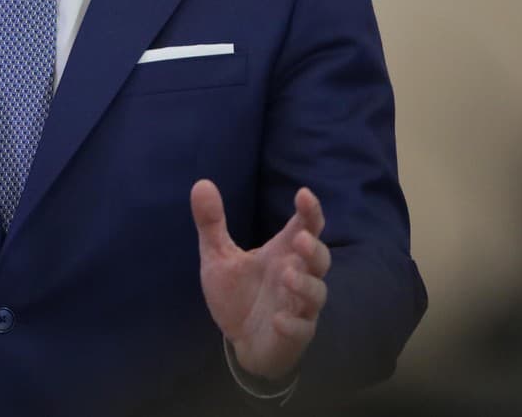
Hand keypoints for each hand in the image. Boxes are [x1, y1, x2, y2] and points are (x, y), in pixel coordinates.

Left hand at [191, 181, 329, 381]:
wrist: (239, 339)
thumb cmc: (237, 293)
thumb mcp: (217, 256)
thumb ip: (212, 223)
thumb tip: (201, 183)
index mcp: (281, 253)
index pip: (305, 227)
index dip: (310, 211)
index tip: (303, 194)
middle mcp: (296, 276)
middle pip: (320, 259)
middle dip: (313, 249)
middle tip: (299, 239)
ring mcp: (298, 306)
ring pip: (316, 293)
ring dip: (305, 284)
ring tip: (286, 276)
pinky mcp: (294, 333)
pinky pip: (301, 328)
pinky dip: (292, 323)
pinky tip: (278, 319)